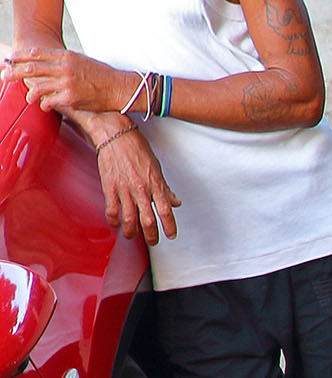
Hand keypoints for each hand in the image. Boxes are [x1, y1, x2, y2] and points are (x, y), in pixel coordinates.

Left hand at [3, 47, 137, 115]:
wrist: (120, 88)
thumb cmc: (103, 76)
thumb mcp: (82, 61)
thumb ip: (64, 61)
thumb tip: (49, 64)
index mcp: (67, 57)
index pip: (37, 54)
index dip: (21, 56)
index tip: (11, 58)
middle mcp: (64, 68)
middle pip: (32, 68)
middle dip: (15, 72)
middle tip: (5, 75)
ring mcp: (67, 83)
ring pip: (38, 86)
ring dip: (29, 92)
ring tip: (27, 97)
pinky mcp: (71, 98)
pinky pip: (50, 101)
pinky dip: (45, 104)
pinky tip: (44, 106)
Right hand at [94, 128, 179, 244]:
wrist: (115, 135)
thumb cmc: (136, 148)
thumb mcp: (156, 168)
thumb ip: (165, 188)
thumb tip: (175, 202)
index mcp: (156, 184)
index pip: (166, 211)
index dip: (170, 226)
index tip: (171, 235)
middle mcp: (142, 190)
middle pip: (148, 220)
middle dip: (151, 235)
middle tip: (153, 241)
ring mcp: (125, 189)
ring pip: (129, 219)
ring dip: (131, 231)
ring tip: (132, 236)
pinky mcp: (110, 187)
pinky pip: (112, 209)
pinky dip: (113, 220)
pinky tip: (115, 224)